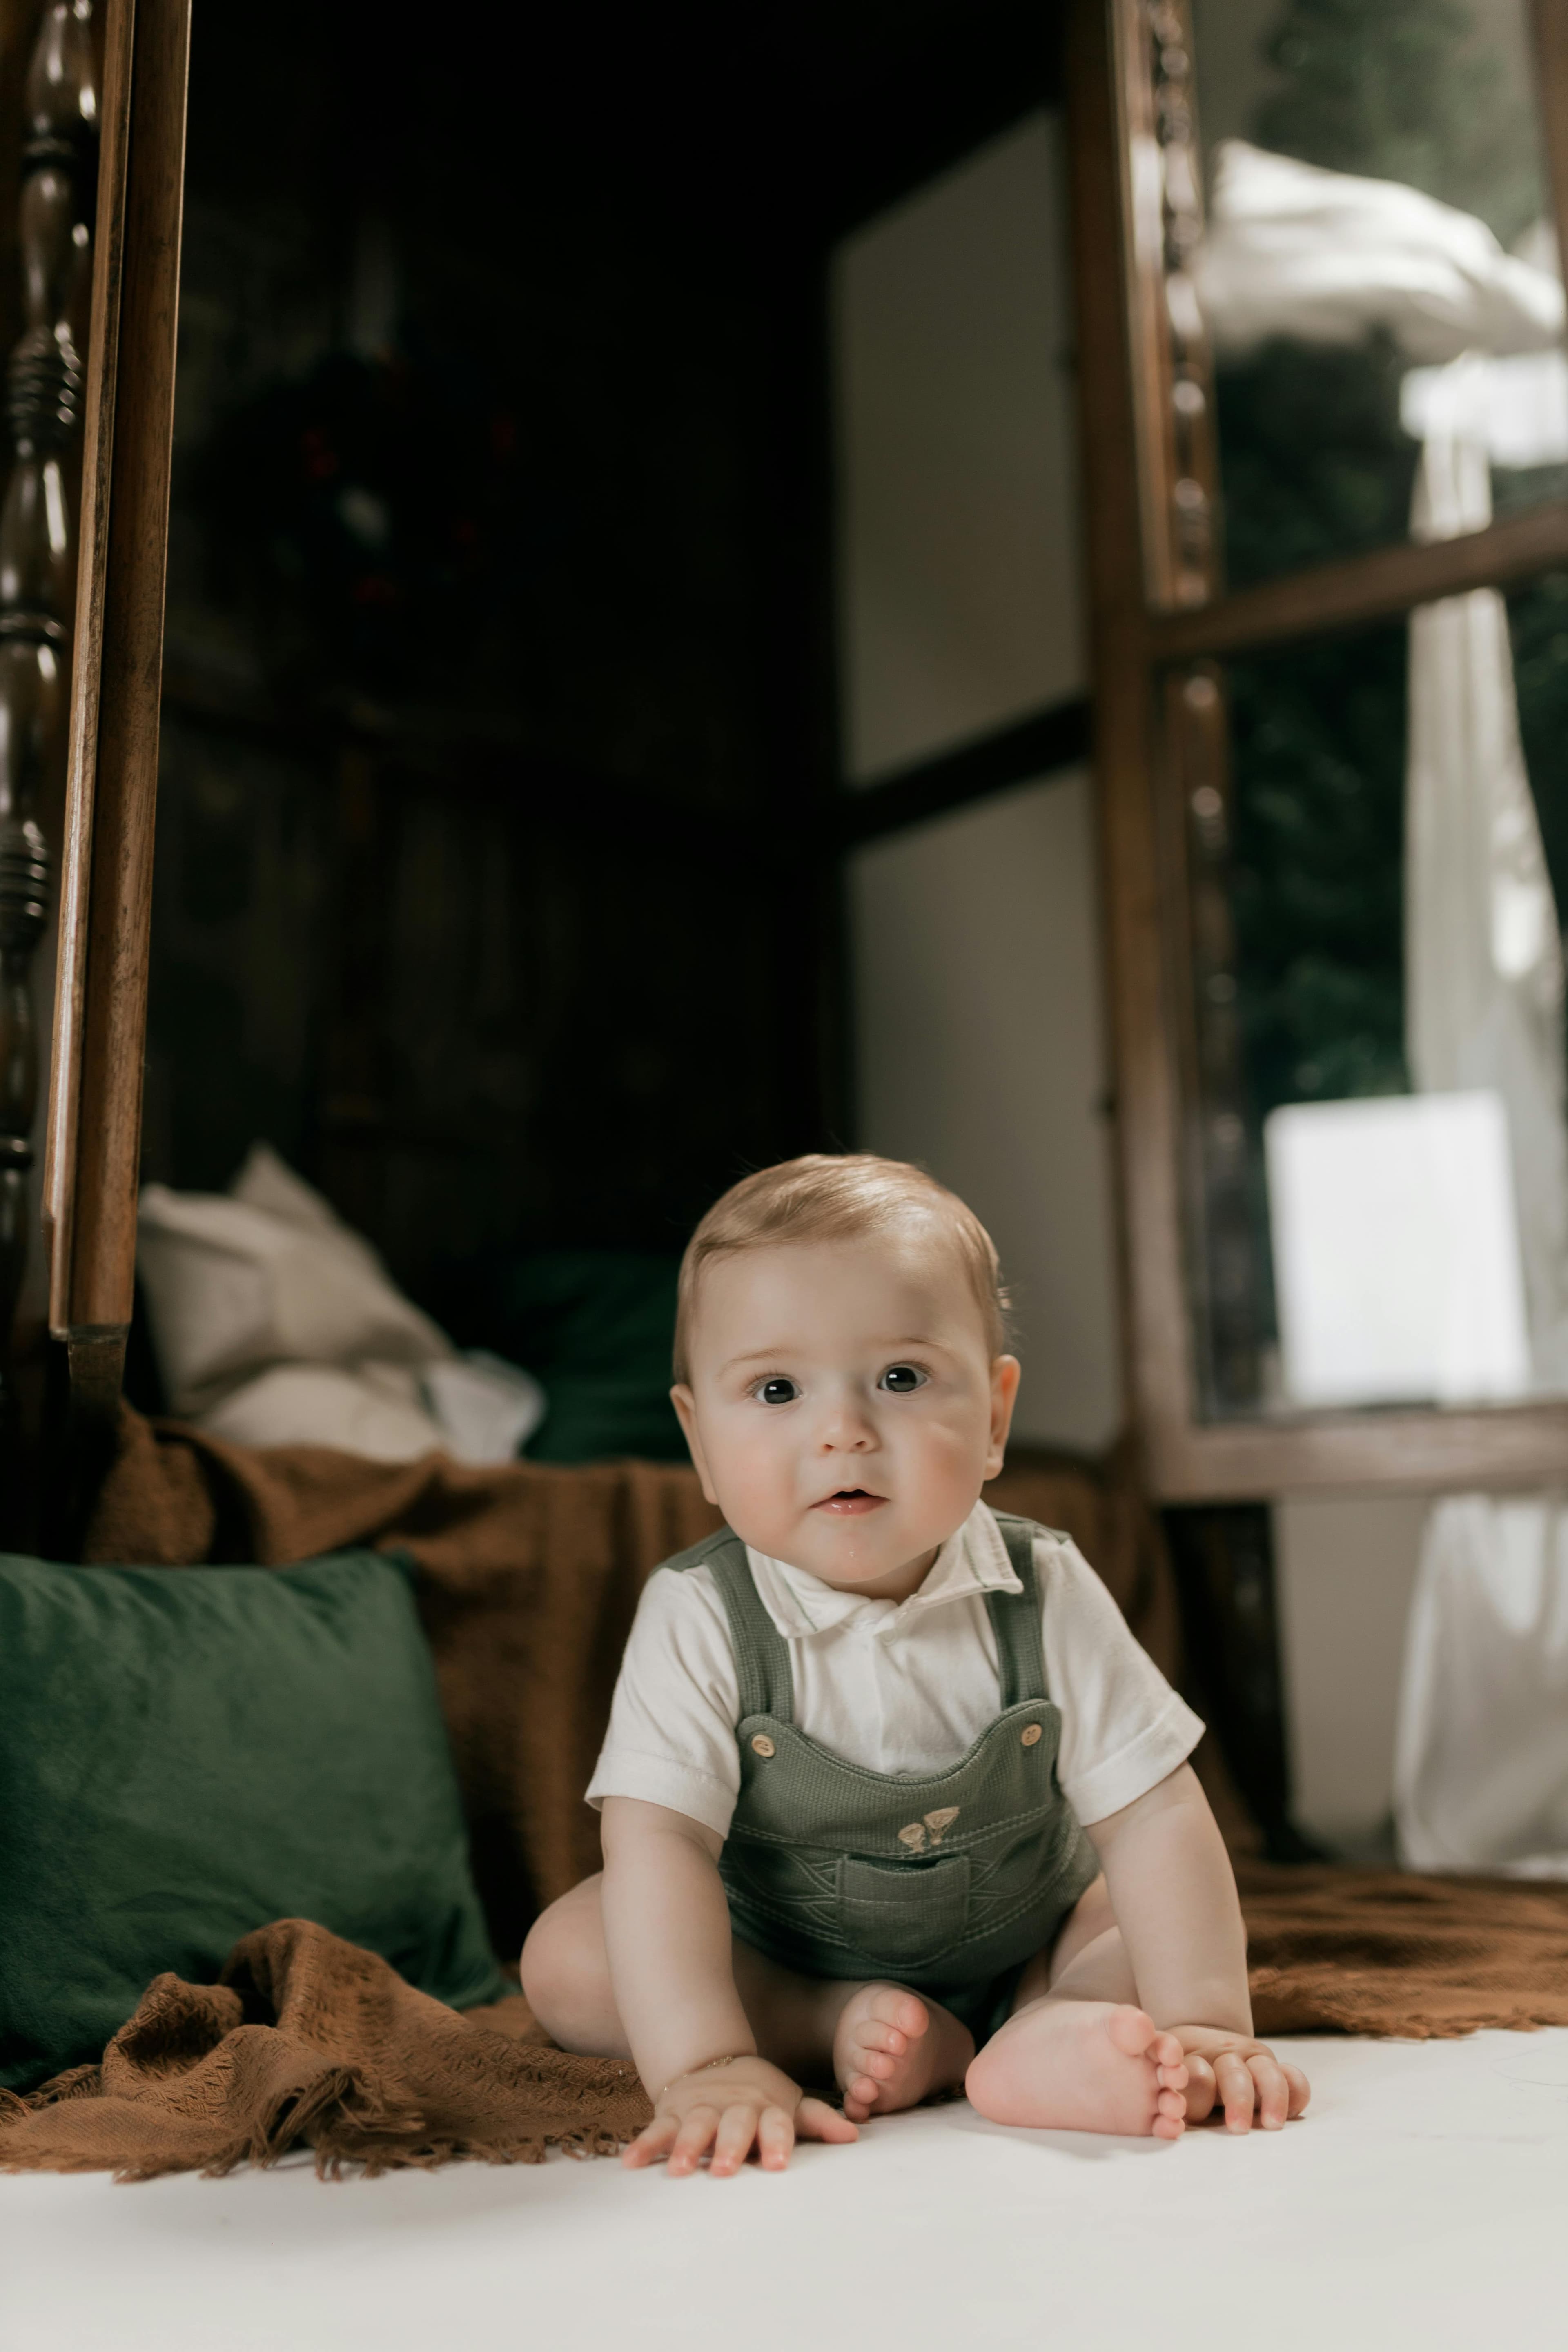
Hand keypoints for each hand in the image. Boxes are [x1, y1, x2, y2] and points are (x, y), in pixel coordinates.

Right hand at [622, 2056, 858, 2176]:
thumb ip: (816, 2120)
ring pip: (695, 2127)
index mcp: (765, 2107)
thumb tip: (854, 2135)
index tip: (778, 2164)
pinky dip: (644, 2145)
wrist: (713, 2062)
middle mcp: (733, 2108)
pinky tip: (631, 2163)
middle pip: (734, 2125)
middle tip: (727, 2171)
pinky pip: (656, 2130)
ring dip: (688, 2147)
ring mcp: (700, 2109)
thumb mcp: (788, 2104)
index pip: (776, 2123)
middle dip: (731, 2146)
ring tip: (682, 2170)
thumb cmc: (758, 2098)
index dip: (778, 2141)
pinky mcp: (672, 2113)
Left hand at [1166, 2026, 1309, 2131]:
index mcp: (1194, 2064)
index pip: (1197, 2076)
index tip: (1193, 2113)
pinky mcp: (1274, 2070)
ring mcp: (1253, 2062)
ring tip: (1273, 2124)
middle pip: (1234, 2074)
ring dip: (1271, 2096)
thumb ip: (1172, 2099)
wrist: (1199, 2045)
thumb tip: (1173, 2119)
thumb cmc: (1180, 2077)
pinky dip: (1297, 2091)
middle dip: (1238, 2099)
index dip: (1197, 2095)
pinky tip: (1293, 2112)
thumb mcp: (1170, 2084)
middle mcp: (1225, 2060)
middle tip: (1238, 2128)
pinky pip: (1293, 2077)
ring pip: (1267, 2072)